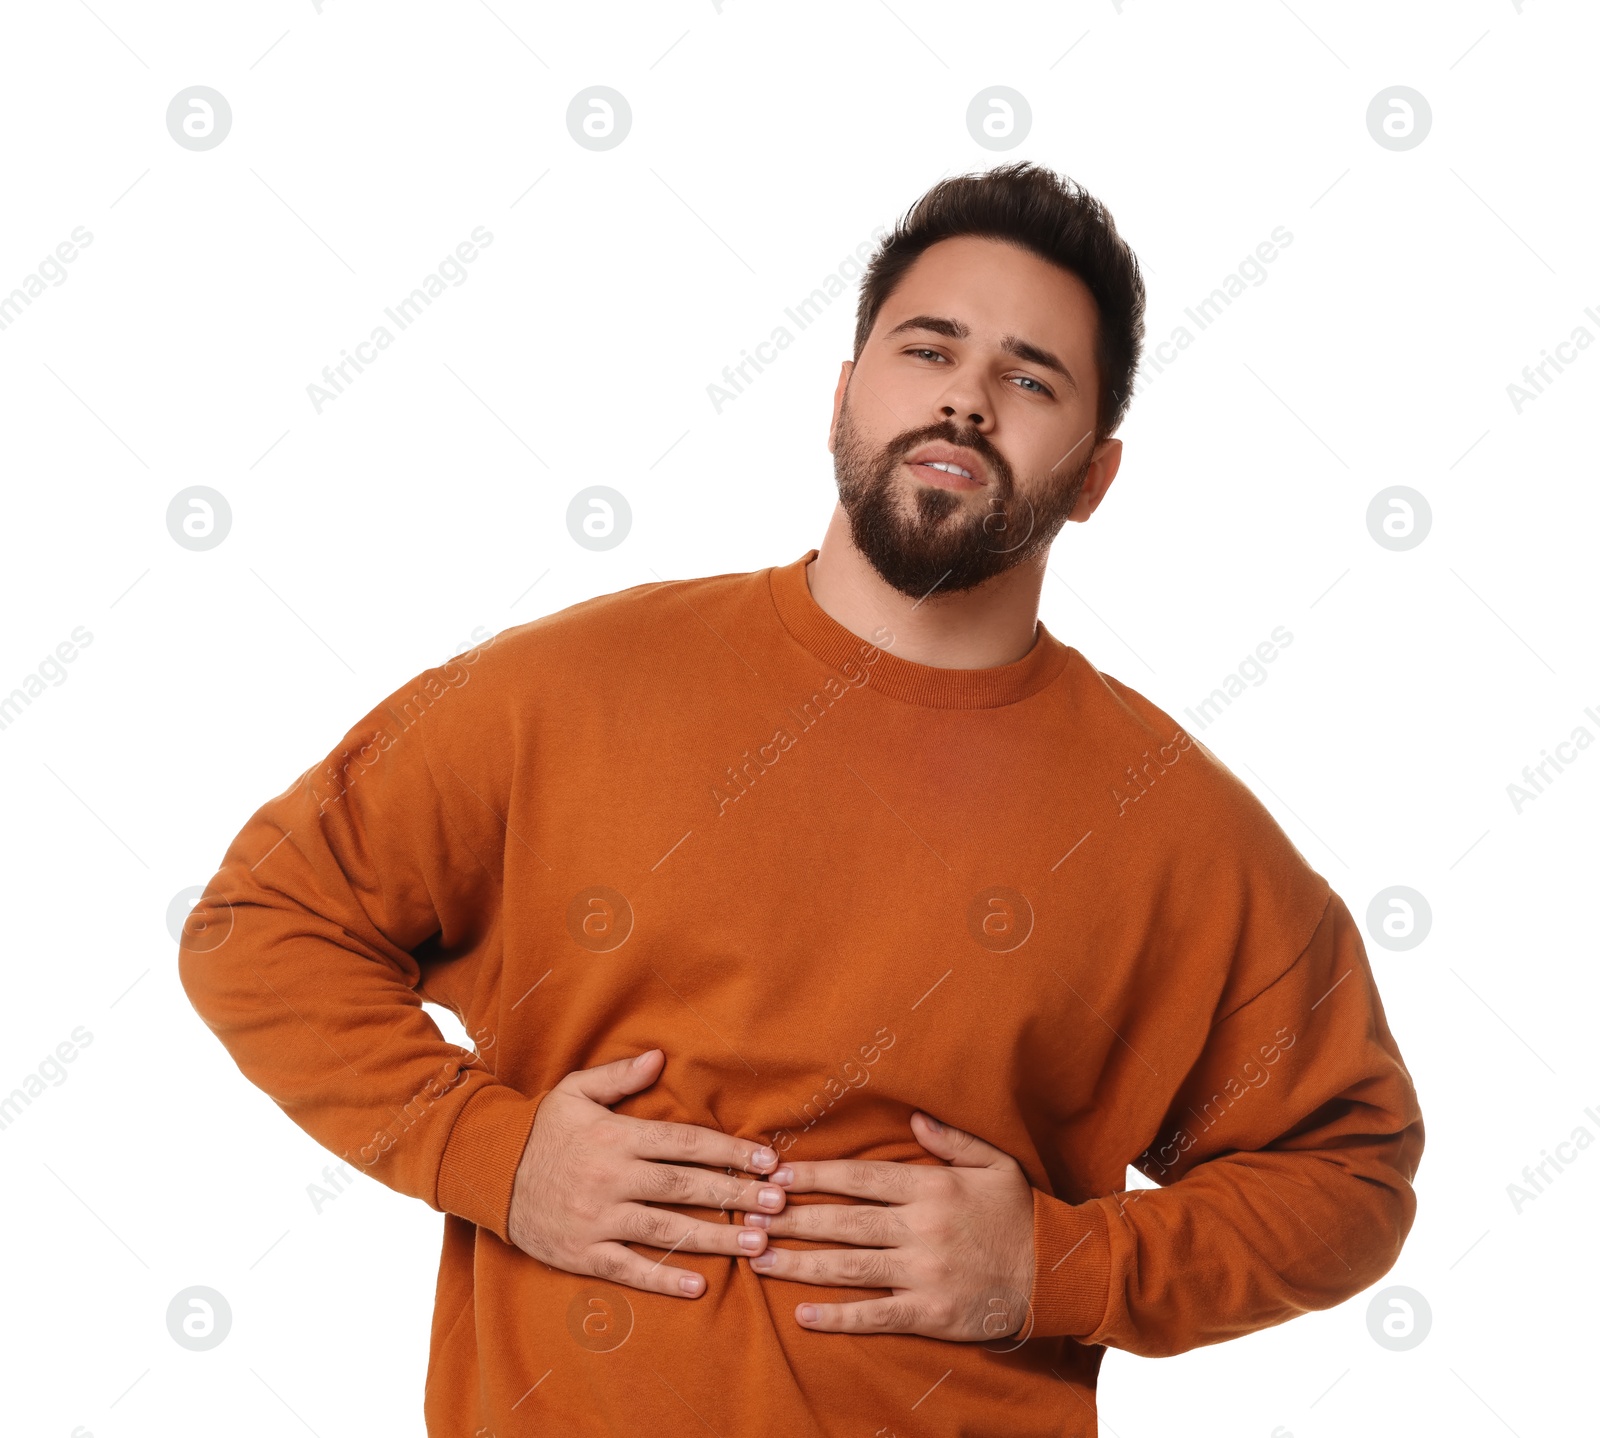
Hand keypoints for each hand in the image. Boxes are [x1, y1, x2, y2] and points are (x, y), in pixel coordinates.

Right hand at [507, 1048, 785, 1296]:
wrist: (487, 1172)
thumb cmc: (541, 1129)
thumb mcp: (575, 1092)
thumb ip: (619, 1077)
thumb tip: (661, 1057)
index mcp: (616, 1136)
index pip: (684, 1143)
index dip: (729, 1152)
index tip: (767, 1160)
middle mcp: (611, 1177)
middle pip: (684, 1187)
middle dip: (735, 1194)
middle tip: (779, 1203)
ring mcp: (597, 1218)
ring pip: (665, 1229)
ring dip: (714, 1237)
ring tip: (757, 1242)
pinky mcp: (583, 1252)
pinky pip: (629, 1268)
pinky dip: (664, 1279)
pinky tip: (699, 1286)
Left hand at [740, 1112, 1035, 1339]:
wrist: (1056, 1273)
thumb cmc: (1020, 1214)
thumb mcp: (993, 1164)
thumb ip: (951, 1140)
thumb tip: (912, 1117)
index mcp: (931, 1188)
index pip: (860, 1177)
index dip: (814, 1175)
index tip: (777, 1173)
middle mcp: (922, 1228)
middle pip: (843, 1222)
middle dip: (791, 1218)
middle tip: (748, 1217)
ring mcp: (924, 1273)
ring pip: (849, 1267)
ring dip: (799, 1264)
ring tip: (758, 1259)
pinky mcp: (930, 1313)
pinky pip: (875, 1315)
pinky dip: (837, 1316)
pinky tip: (804, 1314)